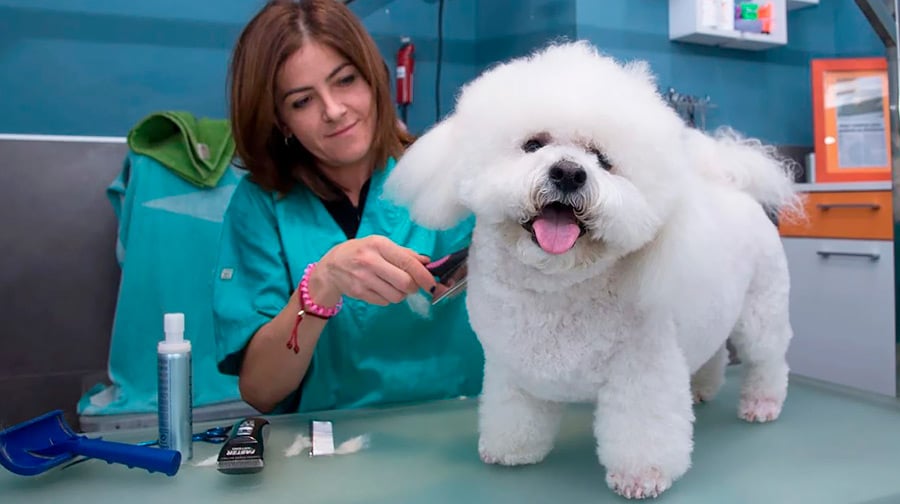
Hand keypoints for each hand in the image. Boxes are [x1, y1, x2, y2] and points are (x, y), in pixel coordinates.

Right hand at [310, 236, 436, 305]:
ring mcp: (363, 279)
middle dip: (413, 287)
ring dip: (401, 294)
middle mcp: (370, 261)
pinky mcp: (359, 293)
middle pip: (405, 283)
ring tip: (393, 285)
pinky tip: (380, 288)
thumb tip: (426, 262)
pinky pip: (385, 302)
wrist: (331, 266)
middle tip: (411, 284)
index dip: (424, 276)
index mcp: (379, 245)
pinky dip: (388, 298)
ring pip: (396, 296)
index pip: (408, 263)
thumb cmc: (361, 252)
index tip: (433, 284)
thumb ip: (404, 253)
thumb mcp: (381, 245)